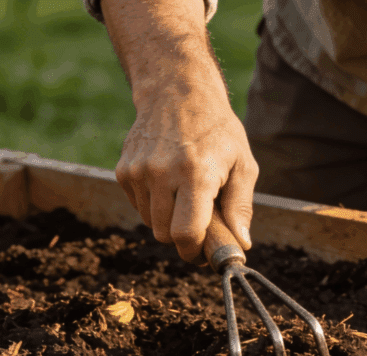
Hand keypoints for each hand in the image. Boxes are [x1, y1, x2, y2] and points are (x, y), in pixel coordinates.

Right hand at [116, 88, 256, 261]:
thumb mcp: (242, 163)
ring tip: (185, 196)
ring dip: (167, 221)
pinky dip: (153, 205)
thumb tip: (241, 243)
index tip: (203, 253)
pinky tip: (168, 183)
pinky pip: (138, 207)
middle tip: (199, 226)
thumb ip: (241, 206)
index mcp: (195, 173)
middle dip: (182, 238)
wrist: (177, 92)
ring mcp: (138, 171)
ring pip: (149, 223)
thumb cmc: (217, 130)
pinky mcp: (123, 170)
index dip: (194, 251)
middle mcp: (162, 173)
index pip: (185, 233)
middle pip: (164, 234)